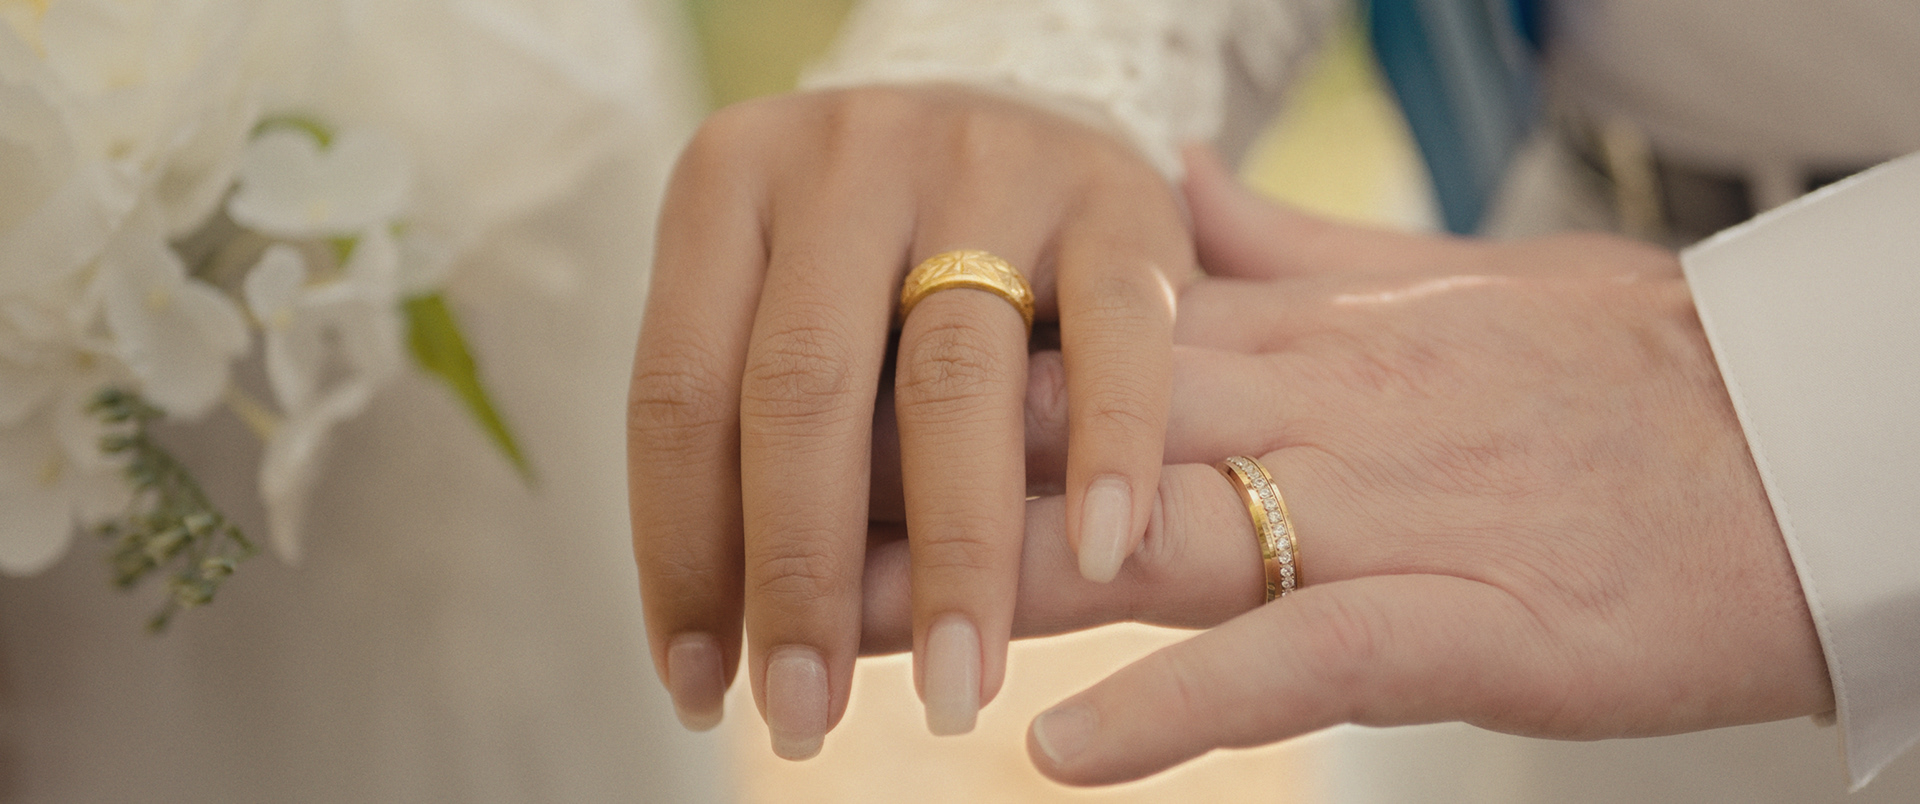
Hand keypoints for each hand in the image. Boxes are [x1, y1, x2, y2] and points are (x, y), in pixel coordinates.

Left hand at [626, 86, 1187, 755]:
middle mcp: (846, 159)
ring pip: (952, 381)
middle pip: (802, 392)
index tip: (702, 688)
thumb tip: (727, 649)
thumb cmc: (880, 256)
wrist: (1022, 110)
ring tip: (950, 689)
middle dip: (800, 576)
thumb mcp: (792, 304)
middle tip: (806, 715)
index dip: (681, 556)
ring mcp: (985, 164)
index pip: (679, 395)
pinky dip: (1109, 451)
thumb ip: (759, 434)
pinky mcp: (1113, 196)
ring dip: (951, 558)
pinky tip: (1099, 557)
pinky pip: (1114, 336)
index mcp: (729, 186)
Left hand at [860, 149, 1831, 784]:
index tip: (808, 416)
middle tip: (764, 535)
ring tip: (849, 638)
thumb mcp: (1423, 284)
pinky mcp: (1465, 619)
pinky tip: (1065, 749)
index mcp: (1296, 335)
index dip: (927, 385)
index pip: (1072, 349)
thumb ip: (1273, 250)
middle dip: (910, 494)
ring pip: (1151, 545)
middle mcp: (1310, 412)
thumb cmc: (1612, 375)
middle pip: (1071, 445)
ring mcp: (1381, 513)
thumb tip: (1157, 193)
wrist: (1797, 442)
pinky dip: (1183, 705)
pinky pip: (1301, 660)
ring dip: (995, 595)